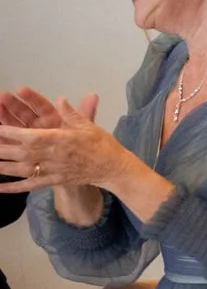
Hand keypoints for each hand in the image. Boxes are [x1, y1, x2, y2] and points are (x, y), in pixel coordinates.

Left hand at [0, 92, 124, 192]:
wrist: (113, 168)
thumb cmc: (101, 144)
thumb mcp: (88, 125)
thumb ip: (72, 113)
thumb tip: (60, 99)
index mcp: (60, 139)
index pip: (31, 136)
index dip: (11, 133)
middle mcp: (53, 156)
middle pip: (21, 153)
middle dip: (2, 150)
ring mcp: (52, 170)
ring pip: (22, 170)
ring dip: (2, 168)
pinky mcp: (54, 181)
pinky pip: (31, 186)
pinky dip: (14, 188)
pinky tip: (0, 188)